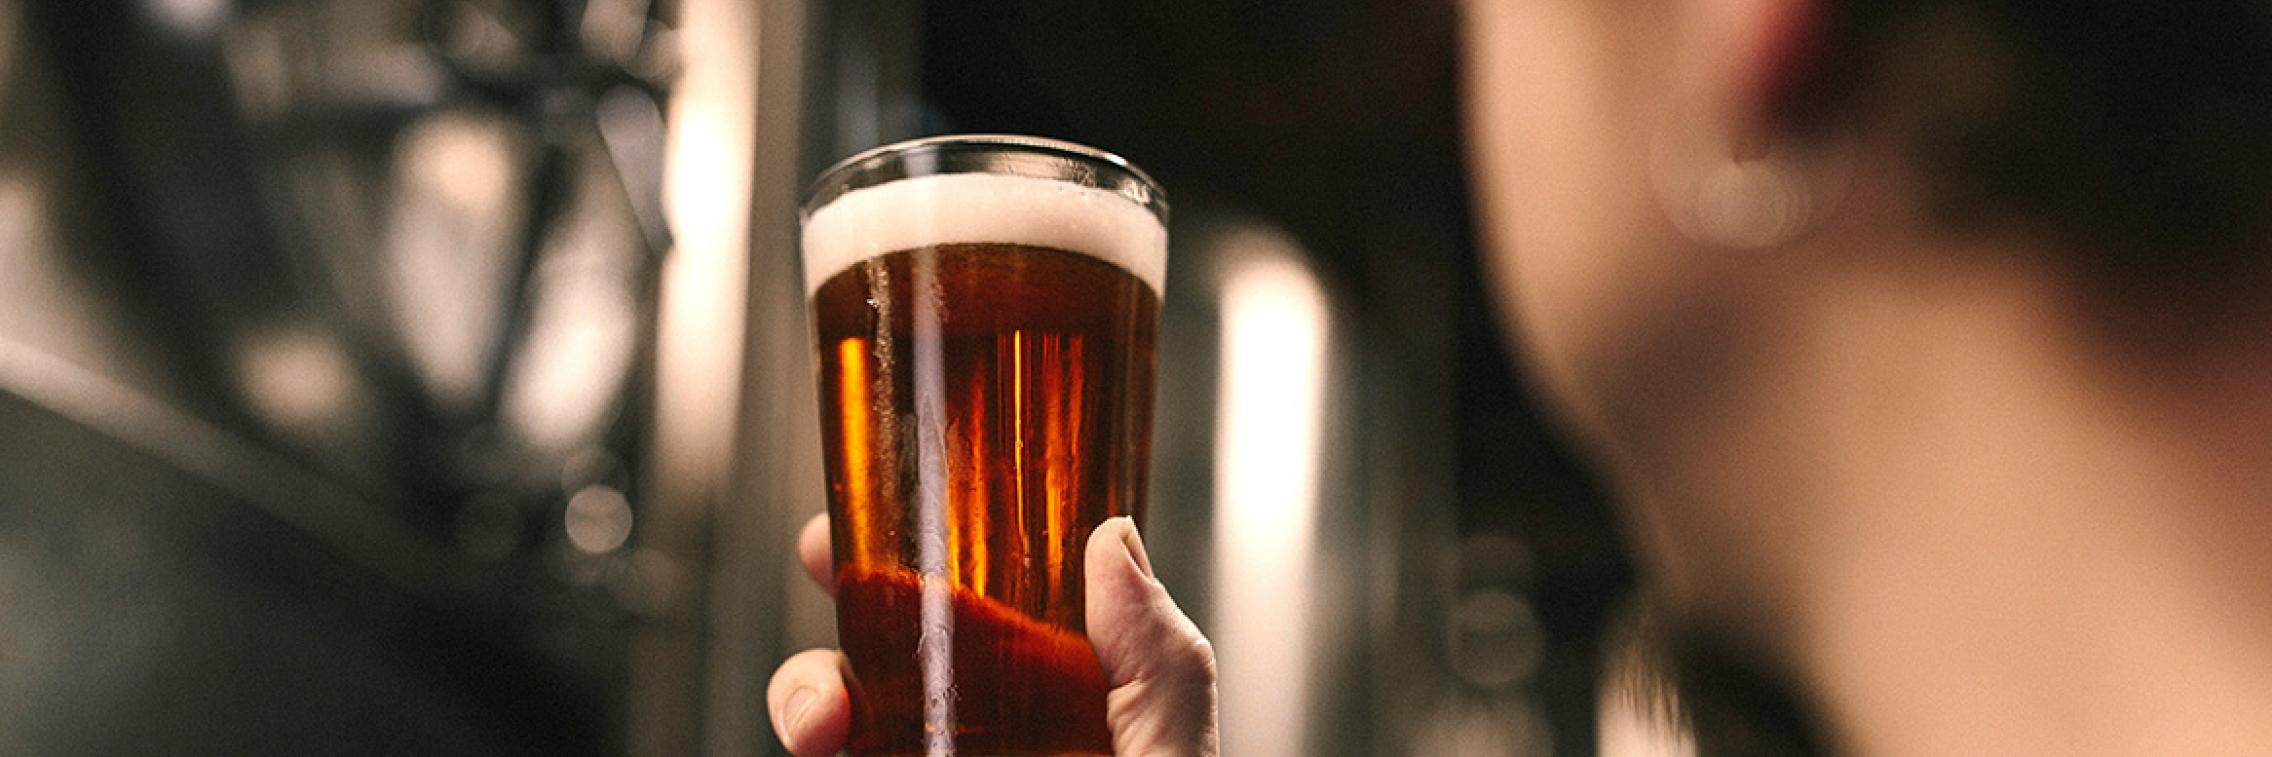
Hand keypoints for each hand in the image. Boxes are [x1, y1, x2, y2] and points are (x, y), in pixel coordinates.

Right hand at [767, 514, 1219, 756]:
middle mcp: (982, 745)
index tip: (874, 507)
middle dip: (839, 607)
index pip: (981, 609)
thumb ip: (1159, 663)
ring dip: (806, 696)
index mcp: (1060, 710)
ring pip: (834, 721)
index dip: (920, 549)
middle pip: (884, 654)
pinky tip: (821, 751)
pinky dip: (808, 744)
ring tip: (821, 724)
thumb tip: (1116, 540)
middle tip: (824, 570)